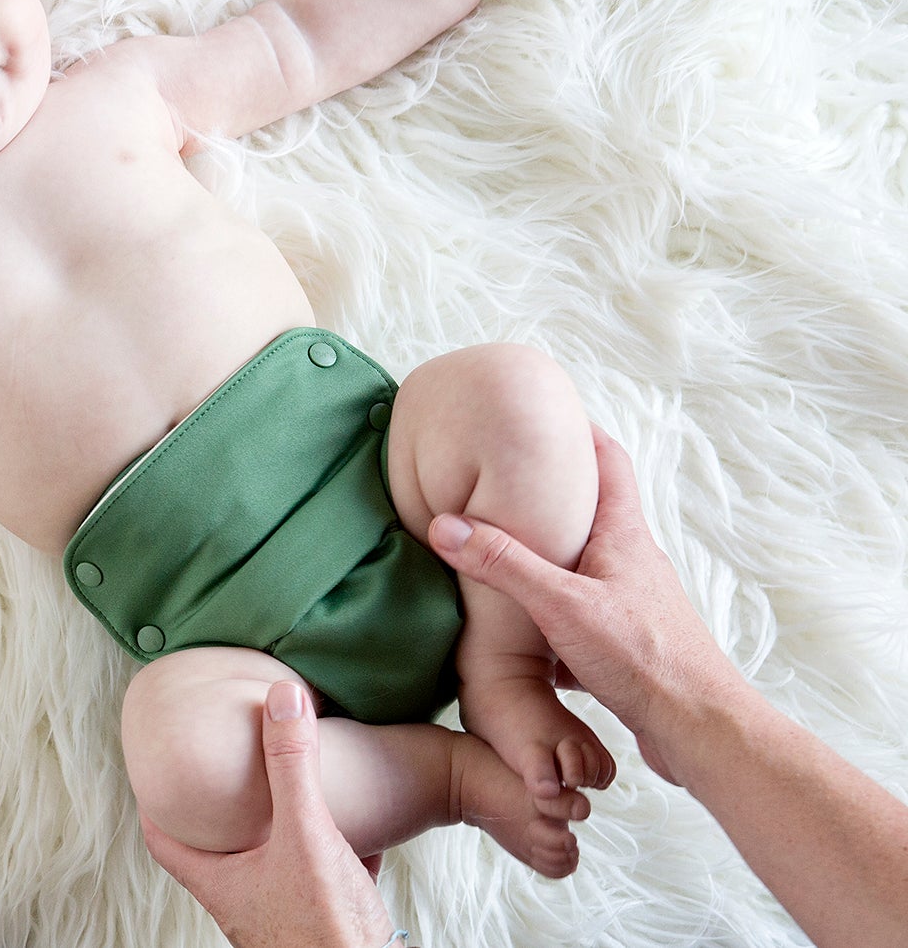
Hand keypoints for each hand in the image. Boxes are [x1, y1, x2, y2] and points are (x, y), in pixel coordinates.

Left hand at [140, 682, 399, 947]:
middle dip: (228, 808)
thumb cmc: (325, 933)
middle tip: (231, 769)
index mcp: (221, 882)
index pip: (164, 841)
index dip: (156, 804)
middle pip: (220, 848)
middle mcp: (245, 902)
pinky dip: (336, 852)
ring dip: (283, 828)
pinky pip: (323, 880)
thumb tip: (280, 700)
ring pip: (275, 862)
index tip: (157, 771)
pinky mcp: (323, 924)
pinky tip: (361, 831)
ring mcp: (283, 916)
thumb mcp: (306, 836)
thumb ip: (292, 767)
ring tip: (293, 790)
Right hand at [427, 425, 743, 781]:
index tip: (542, 412)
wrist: (698, 731)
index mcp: (623, 534)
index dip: (578, 430)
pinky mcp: (622, 644)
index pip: (608, 460)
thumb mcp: (560, 605)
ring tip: (497, 550)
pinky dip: (545, 614)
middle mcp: (630, 560)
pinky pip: (575, 614)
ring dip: (544, 558)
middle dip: (547, 495)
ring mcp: (628, 603)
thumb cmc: (642, 658)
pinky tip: (516, 633)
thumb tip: (445, 525)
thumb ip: (502, 565)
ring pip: (579, 566)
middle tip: (500, 480)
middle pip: (589, 511)